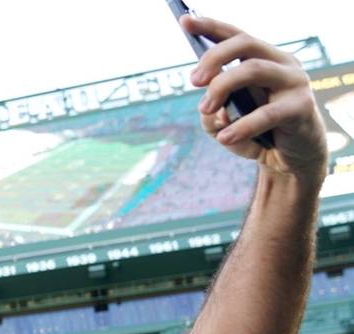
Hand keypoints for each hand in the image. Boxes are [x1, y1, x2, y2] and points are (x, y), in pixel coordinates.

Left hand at [184, 15, 326, 182]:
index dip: (210, 26)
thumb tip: (209, 107)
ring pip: (253, 69)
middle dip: (213, 58)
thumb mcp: (224, 122)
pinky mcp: (302, 107)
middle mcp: (281, 63)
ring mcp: (294, 82)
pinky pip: (266, 113)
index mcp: (263, 59)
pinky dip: (241, 126)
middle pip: (244, 44)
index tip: (185, 20)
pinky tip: (224, 138)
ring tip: (205, 109)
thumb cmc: (256, 134)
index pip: (235, 36)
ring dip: (221, 87)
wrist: (290, 159)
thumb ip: (211, 111)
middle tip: (193, 81)